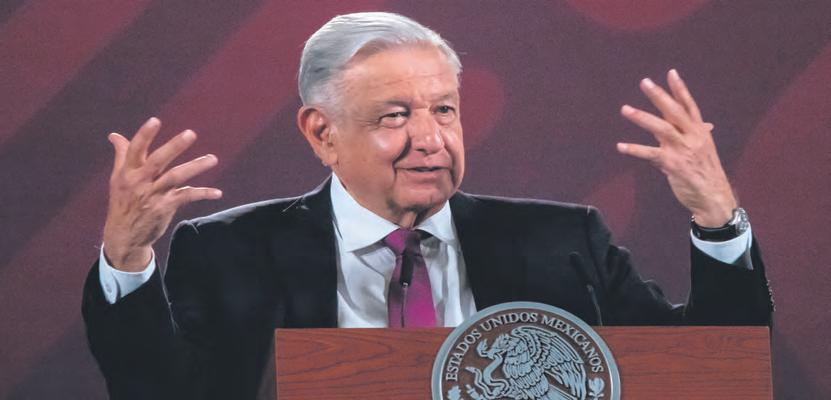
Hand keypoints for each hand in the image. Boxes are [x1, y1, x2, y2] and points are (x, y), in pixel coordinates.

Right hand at [102, 117, 221, 270]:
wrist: (124, 235)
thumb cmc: (123, 201)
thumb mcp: (118, 179)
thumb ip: (122, 155)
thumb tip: (114, 135)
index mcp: (127, 172)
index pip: (135, 150)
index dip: (144, 135)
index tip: (155, 120)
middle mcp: (139, 182)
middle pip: (158, 161)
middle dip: (174, 146)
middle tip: (191, 133)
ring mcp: (152, 195)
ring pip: (176, 177)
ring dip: (195, 167)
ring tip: (213, 159)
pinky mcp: (164, 207)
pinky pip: (186, 197)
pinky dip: (203, 193)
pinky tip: (217, 192)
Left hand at [616, 69, 735, 226]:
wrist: (714, 197)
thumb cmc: (706, 173)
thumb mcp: (705, 150)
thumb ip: (697, 135)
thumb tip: (706, 124)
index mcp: (701, 132)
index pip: (689, 106)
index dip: (680, 89)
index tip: (671, 73)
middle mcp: (693, 137)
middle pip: (674, 111)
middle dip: (659, 96)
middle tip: (644, 82)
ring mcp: (683, 150)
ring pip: (661, 128)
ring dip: (642, 117)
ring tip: (625, 109)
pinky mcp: (673, 165)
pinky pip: (650, 154)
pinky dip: (634, 149)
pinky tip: (620, 146)